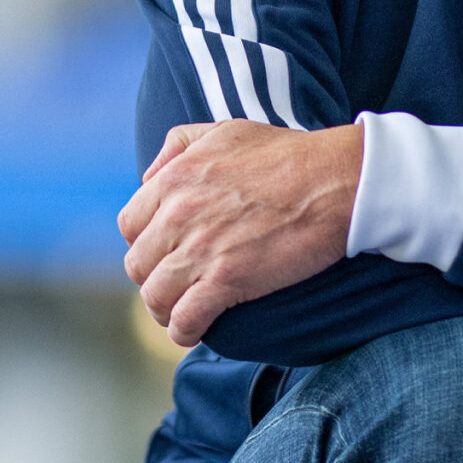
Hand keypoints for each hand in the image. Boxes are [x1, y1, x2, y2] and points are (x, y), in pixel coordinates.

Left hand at [118, 120, 360, 346]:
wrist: (332, 181)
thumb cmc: (286, 154)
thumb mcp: (224, 131)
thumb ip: (179, 145)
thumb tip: (149, 175)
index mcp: (174, 179)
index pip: (130, 225)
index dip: (144, 243)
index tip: (163, 254)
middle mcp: (177, 215)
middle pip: (138, 265)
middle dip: (153, 279)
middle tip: (175, 285)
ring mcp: (199, 250)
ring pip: (155, 297)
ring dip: (165, 309)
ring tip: (182, 313)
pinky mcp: (226, 281)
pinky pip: (184, 319)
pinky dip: (184, 331)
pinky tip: (194, 330)